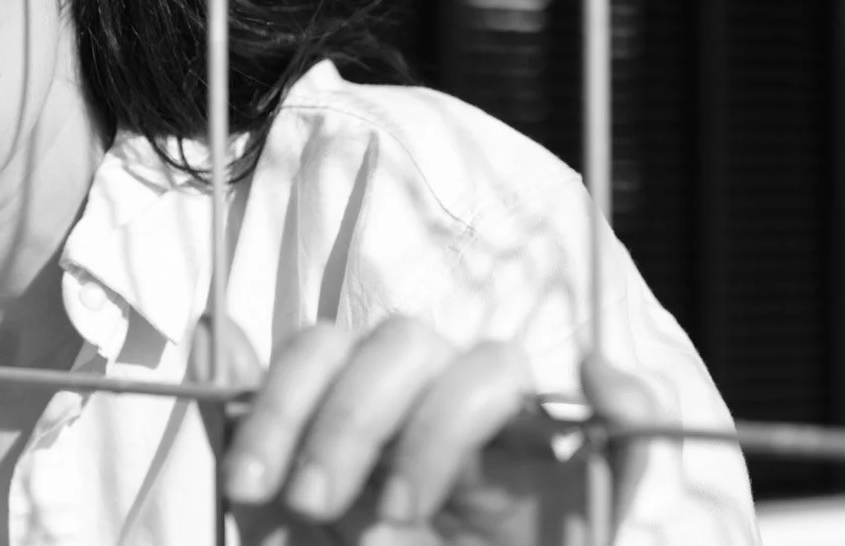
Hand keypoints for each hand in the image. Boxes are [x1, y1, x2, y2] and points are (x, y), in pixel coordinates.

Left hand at [206, 317, 657, 544]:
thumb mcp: (281, 518)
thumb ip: (249, 429)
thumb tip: (210, 326)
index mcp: (374, 404)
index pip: (330, 346)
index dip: (281, 402)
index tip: (246, 485)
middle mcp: (444, 405)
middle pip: (404, 342)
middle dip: (345, 419)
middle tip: (312, 503)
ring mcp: (519, 443)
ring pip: (491, 367)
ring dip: (434, 430)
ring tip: (396, 515)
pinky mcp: (588, 493)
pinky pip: (634, 419)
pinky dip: (627, 396)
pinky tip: (599, 383)